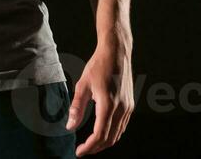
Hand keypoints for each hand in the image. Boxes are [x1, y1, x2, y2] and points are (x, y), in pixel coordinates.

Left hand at [66, 31, 134, 153]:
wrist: (117, 52)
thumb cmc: (98, 65)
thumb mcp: (83, 85)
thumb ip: (77, 108)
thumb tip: (70, 127)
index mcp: (108, 104)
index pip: (100, 135)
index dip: (89, 147)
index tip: (79, 152)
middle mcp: (121, 108)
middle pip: (110, 139)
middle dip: (96, 148)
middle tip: (83, 150)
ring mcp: (128, 107)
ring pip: (118, 134)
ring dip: (105, 142)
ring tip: (91, 144)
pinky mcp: (130, 105)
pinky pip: (122, 126)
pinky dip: (113, 134)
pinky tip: (103, 133)